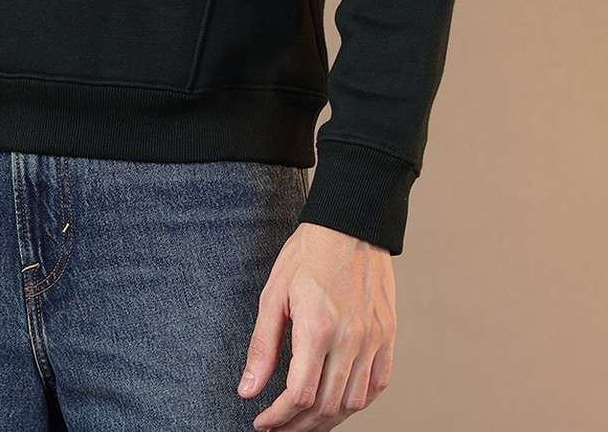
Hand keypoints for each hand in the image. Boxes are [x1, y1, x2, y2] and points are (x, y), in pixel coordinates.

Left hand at [236, 223, 396, 428]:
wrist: (350, 225)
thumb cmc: (308, 254)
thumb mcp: (274, 294)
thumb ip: (262, 346)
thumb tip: (247, 389)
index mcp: (317, 328)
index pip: (299, 395)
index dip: (279, 417)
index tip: (263, 424)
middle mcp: (350, 339)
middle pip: (326, 406)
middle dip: (298, 426)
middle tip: (279, 428)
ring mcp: (374, 340)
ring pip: (353, 402)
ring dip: (327, 420)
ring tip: (304, 421)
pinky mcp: (388, 336)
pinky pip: (377, 385)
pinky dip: (357, 402)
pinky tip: (337, 402)